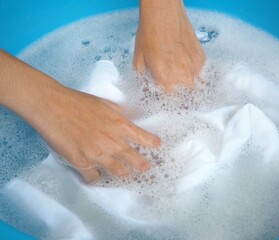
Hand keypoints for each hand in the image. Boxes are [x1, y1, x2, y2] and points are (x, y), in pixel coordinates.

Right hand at [37, 88, 160, 182]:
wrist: (52, 105)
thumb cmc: (77, 101)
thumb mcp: (104, 103)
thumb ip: (119, 114)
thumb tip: (127, 120)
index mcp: (119, 124)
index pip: (144, 138)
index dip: (152, 143)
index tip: (158, 146)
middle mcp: (112, 141)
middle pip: (136, 160)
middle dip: (143, 166)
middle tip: (145, 168)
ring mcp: (97, 153)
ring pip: (119, 172)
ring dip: (122, 173)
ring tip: (124, 173)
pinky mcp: (81, 162)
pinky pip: (94, 177)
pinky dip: (97, 176)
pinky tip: (97, 173)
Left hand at [134, 0, 205, 91]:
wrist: (163, 13)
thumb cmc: (150, 33)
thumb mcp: (139, 59)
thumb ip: (143, 77)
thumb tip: (145, 86)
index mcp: (165, 79)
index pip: (170, 100)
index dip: (167, 99)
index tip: (166, 96)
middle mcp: (182, 75)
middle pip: (185, 95)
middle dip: (180, 93)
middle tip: (174, 86)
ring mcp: (194, 66)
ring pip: (195, 84)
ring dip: (188, 82)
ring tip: (180, 74)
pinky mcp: (201, 57)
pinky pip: (200, 71)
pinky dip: (194, 71)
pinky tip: (186, 62)